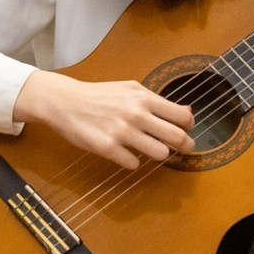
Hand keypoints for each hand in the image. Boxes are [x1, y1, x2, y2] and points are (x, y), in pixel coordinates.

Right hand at [12, 72, 193, 168]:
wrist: (64, 101)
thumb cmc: (100, 95)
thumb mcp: (131, 89)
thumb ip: (158, 101)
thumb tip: (187, 112)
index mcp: (144, 98)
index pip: (183, 117)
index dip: (189, 126)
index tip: (185, 130)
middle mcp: (136, 114)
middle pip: (177, 137)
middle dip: (185, 146)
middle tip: (182, 149)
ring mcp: (122, 132)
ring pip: (160, 154)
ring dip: (159, 154)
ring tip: (150, 149)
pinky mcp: (107, 148)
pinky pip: (134, 163)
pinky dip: (133, 161)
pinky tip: (126, 153)